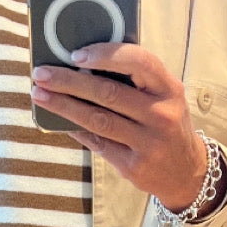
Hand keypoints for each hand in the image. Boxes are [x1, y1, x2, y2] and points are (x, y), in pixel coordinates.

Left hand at [31, 42, 208, 211]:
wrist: (187, 172)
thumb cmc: (167, 123)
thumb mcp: (164, 97)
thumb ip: (136, 80)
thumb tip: (83, 63)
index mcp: (170, 88)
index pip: (139, 62)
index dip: (105, 55)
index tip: (75, 55)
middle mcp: (162, 114)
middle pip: (108, 93)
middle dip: (69, 81)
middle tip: (41, 74)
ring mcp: (149, 143)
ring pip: (98, 120)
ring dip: (63, 106)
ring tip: (39, 94)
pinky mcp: (134, 166)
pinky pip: (97, 143)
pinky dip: (75, 129)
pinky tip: (57, 119)